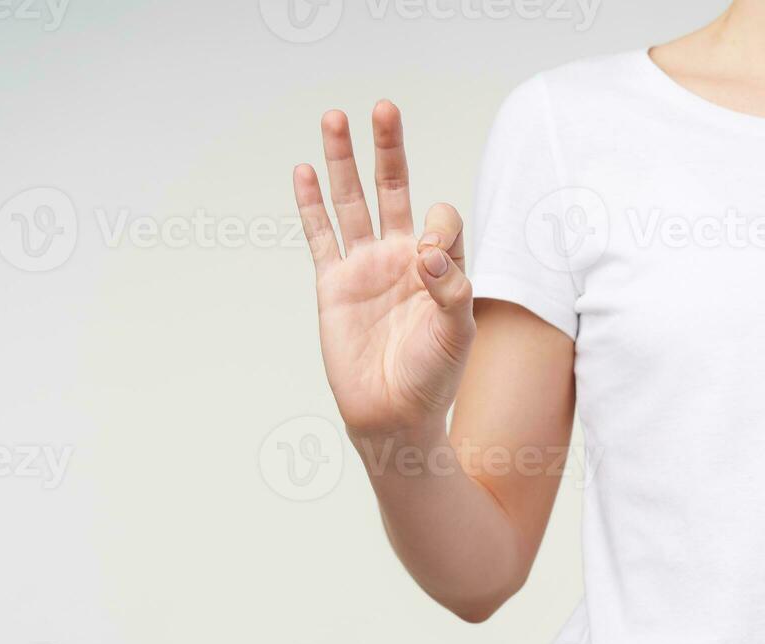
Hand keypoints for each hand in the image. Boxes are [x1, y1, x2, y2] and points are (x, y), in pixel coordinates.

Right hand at [293, 101, 475, 437]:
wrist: (394, 415)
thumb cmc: (434, 378)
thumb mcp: (458, 335)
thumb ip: (452, 291)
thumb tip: (426, 251)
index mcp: (439, 266)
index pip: (441, 221)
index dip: (438, 227)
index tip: (430, 259)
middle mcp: (402, 257)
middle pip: (393, 188)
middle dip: (388, 149)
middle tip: (384, 108)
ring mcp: (365, 267)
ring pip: (352, 201)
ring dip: (344, 161)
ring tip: (335, 117)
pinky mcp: (334, 284)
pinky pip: (320, 235)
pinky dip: (311, 204)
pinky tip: (305, 170)